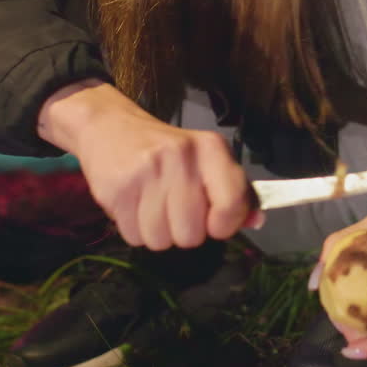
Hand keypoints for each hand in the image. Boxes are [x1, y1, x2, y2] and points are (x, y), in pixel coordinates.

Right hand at [37, 80, 259, 249]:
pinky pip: (133, 237)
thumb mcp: (204, 160)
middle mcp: (180, 156)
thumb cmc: (165, 149)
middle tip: (174, 207)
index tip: (214, 221)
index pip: (232, 204)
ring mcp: (146, 171)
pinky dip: (134, 229)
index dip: (224, 225)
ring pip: (161, 241)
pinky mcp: (116, 188)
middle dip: (183, 231)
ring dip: (157, 232)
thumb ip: (233, 191)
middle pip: (192, 235)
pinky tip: (133, 204)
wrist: (109, 126)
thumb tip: (256, 220)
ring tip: (151, 204)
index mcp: (210, 148)